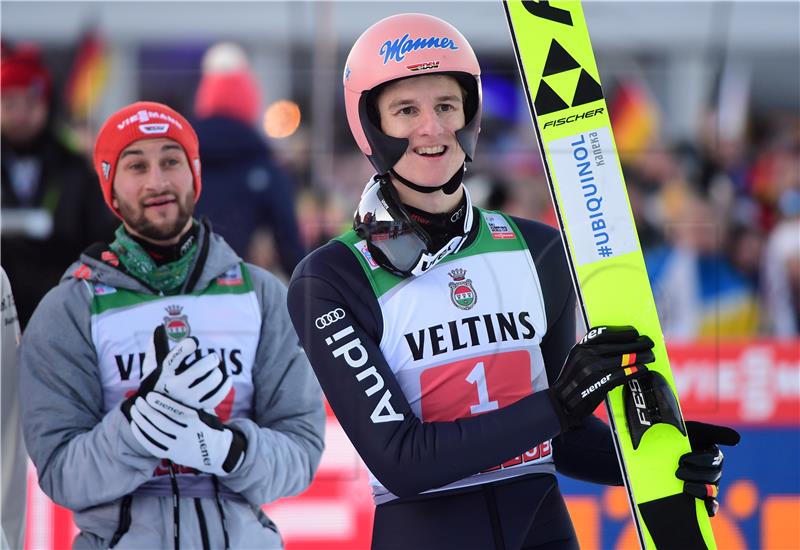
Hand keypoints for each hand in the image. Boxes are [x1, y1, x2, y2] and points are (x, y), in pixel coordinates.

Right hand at [121, 326, 230, 418]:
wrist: (158, 414)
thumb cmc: (157, 385)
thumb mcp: (151, 369)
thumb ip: (155, 349)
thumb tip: (159, 327)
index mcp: (164, 374)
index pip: (173, 359)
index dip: (185, 348)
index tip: (194, 341)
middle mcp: (175, 387)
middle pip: (200, 369)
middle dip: (211, 359)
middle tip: (213, 358)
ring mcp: (187, 399)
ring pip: (211, 381)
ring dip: (217, 372)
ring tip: (215, 370)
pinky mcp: (198, 408)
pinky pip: (217, 396)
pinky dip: (225, 386)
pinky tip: (226, 379)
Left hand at [129, 392, 246, 475]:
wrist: (215, 451)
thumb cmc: (206, 426)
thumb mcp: (204, 413)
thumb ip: (191, 404)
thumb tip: (174, 387)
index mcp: (195, 421)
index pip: (175, 411)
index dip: (161, 403)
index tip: (149, 395)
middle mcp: (186, 434)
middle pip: (161, 422)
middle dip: (147, 410)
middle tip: (138, 401)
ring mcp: (178, 446)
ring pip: (155, 433)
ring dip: (141, 421)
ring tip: (134, 410)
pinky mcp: (172, 455)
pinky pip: (153, 445)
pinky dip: (142, 435)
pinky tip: (135, 424)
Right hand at [549, 326, 654, 428]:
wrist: (561, 402)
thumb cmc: (573, 381)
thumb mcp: (577, 360)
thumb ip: (591, 351)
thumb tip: (616, 345)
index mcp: (580, 347)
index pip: (603, 333)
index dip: (621, 332)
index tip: (635, 332)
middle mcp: (585, 355)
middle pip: (616, 346)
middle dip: (636, 344)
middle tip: (648, 343)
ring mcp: (592, 369)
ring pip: (621, 360)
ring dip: (639, 357)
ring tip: (650, 356)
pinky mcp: (598, 383)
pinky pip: (621, 375)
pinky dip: (633, 372)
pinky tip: (642, 370)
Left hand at [677, 420, 739, 516]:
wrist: (657, 447)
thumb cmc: (676, 436)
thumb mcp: (694, 431)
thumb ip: (716, 433)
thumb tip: (737, 439)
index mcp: (714, 456)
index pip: (712, 460)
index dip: (699, 460)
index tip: (682, 459)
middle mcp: (713, 471)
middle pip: (711, 476)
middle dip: (694, 474)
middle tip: (677, 472)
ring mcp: (707, 484)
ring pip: (710, 491)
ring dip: (699, 490)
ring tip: (684, 486)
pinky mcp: (699, 495)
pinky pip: (710, 504)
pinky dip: (710, 507)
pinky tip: (706, 509)